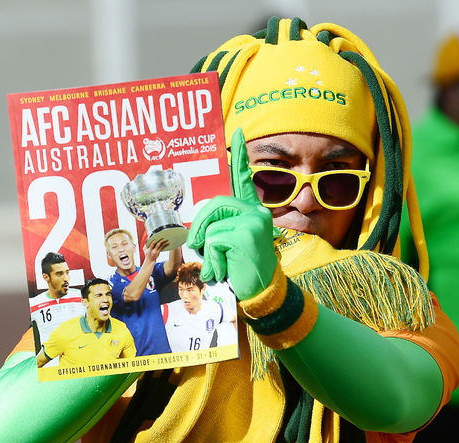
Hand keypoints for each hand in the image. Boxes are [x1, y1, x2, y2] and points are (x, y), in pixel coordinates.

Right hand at [143, 237, 168, 265]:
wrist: (150, 260)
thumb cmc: (147, 254)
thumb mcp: (144, 250)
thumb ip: (145, 245)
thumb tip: (147, 239)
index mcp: (149, 250)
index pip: (151, 245)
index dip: (153, 242)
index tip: (155, 239)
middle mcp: (153, 251)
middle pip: (157, 245)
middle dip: (160, 241)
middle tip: (164, 238)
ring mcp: (156, 252)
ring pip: (161, 246)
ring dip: (164, 243)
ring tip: (167, 240)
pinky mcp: (158, 252)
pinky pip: (162, 248)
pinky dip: (165, 245)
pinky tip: (167, 243)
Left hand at [187, 128, 277, 300]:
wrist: (263, 294)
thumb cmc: (243, 271)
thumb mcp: (229, 246)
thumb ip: (219, 228)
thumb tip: (195, 229)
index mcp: (252, 211)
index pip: (243, 180)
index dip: (240, 158)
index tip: (238, 132)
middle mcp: (256, 211)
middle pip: (214, 204)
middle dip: (199, 227)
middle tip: (198, 247)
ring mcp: (254, 220)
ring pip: (212, 225)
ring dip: (207, 247)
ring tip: (218, 263)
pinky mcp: (247, 233)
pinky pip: (213, 239)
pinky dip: (212, 259)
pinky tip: (224, 270)